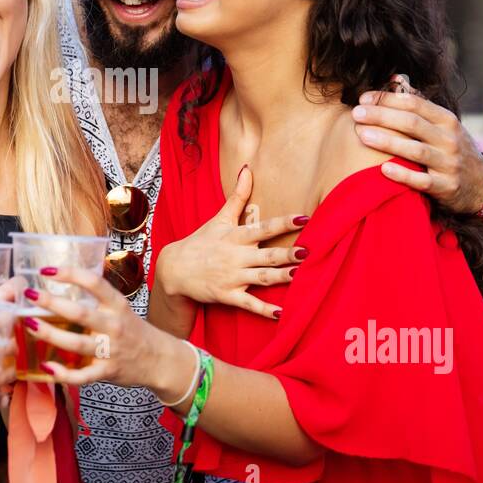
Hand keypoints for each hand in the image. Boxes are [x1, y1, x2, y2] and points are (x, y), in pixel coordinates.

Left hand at [20, 266, 193, 401]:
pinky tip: (46, 367)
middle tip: (30, 295)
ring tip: (30, 325)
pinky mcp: (107, 371)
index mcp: (117, 306)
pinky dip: (64, 374)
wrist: (160, 360)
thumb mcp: (121, 309)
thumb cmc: (135, 331)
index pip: (94, 283)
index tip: (47, 270)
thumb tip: (65, 280)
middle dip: (52, 303)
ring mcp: (110, 350)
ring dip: (50, 335)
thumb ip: (98, 298)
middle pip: (80, 313)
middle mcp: (114, 326)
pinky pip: (83, 376)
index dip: (70, 274)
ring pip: (77, 344)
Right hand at [153, 165, 304, 320]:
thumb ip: (237, 196)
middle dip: (287, 254)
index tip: (304, 218)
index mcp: (236, 236)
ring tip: (300, 276)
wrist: (174, 269)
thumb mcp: (219, 218)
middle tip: (309, 252)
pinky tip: (281, 314)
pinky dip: (264, 310)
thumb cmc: (201, 242)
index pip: (263, 227)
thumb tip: (248, 169)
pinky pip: (248, 304)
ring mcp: (232, 277)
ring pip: (261, 278)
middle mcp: (235, 256)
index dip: (283, 223)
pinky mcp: (227, 295)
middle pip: (266, 255)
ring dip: (281, 277)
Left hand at [352, 88, 482, 214]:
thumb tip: (395, 78)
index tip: (363, 98)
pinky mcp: (446, 187)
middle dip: (382, 116)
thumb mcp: (442, 124)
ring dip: (388, 141)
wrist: (480, 185)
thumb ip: (419, 102)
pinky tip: (383, 169)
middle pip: (412, 123)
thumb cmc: (451, 148)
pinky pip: (422, 181)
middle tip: (356, 113)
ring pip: (416, 150)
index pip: (414, 104)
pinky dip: (403, 175)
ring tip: (362, 135)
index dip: (387, 99)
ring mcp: (449, 163)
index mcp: (446, 120)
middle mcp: (450, 139)